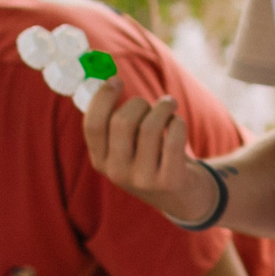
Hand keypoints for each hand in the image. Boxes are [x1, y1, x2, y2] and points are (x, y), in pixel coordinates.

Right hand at [83, 83, 214, 222]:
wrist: (181, 195)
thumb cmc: (152, 158)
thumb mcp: (126, 148)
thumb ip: (115, 122)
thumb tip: (107, 80)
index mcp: (100, 161)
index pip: (93, 125)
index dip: (103, 97)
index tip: (116, 80)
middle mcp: (117, 172)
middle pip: (122, 121)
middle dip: (140, 103)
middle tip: (150, 104)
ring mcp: (142, 179)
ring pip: (151, 125)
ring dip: (164, 107)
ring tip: (169, 106)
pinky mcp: (168, 180)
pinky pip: (174, 135)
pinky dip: (178, 121)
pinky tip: (177, 124)